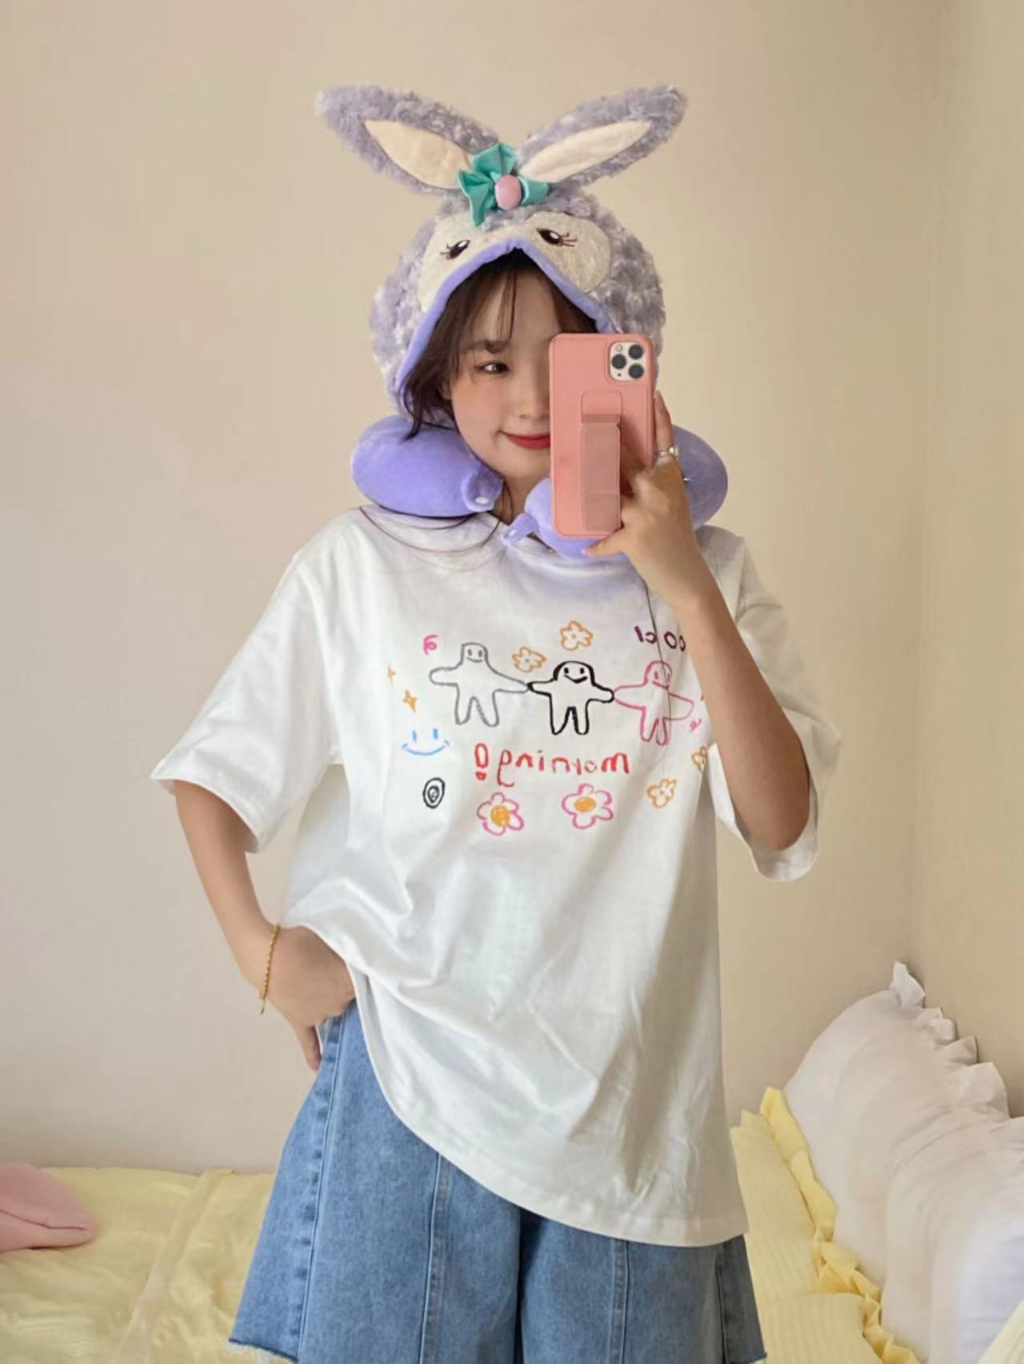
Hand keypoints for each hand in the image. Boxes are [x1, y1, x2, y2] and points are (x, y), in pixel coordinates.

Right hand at [244, 923, 355, 1071]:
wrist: (267, 955)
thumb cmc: (301, 942)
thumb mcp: (332, 938)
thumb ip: (348, 950)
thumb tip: (358, 953)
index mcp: (349, 984)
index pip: (366, 980)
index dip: (362, 971)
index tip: (360, 965)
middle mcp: (338, 1004)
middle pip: (350, 997)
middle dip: (345, 985)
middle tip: (333, 968)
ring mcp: (319, 1016)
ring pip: (333, 1014)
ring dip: (332, 1006)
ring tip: (324, 992)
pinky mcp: (299, 1022)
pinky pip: (309, 1043)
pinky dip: (314, 1055)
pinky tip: (318, 1068)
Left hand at [583, 391, 713, 604]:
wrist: (687, 576)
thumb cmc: (675, 539)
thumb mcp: (672, 503)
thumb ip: (652, 484)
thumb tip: (619, 470)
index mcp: (671, 479)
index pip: (665, 442)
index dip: (659, 416)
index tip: (653, 393)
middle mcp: (660, 491)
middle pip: (627, 461)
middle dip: (607, 445)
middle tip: (591, 427)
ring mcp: (646, 514)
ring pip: (609, 494)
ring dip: (591, 490)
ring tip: (575, 479)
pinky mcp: (633, 537)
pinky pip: (606, 538)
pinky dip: (597, 545)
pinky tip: (586, 546)